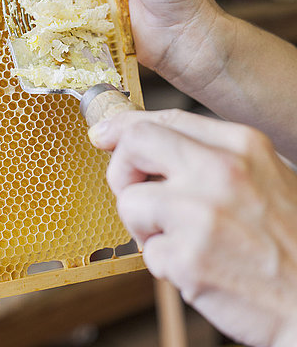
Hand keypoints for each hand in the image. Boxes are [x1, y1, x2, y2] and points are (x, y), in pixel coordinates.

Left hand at [89, 109, 296, 346]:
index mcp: (240, 145)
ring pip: (129, 201)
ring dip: (144, 224)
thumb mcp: (263, 173)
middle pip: (135, 143)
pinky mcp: (188, 259)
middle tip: (134, 190)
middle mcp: (219, 171)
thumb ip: (210, 151)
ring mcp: (201, 214)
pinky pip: (147, 251)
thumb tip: (148, 138)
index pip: (164, 118)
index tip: (104, 135)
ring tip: (180, 238)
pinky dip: (164, 261)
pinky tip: (197, 266)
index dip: (125, 125)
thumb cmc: (288, 237)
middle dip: (121, 167)